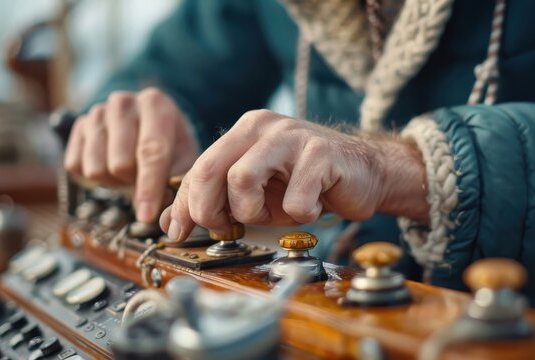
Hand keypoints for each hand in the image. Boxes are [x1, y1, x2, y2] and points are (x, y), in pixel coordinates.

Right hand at [64, 88, 199, 222]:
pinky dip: (95, 177)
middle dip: (133, 183)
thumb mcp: (183, 159)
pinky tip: (111, 165)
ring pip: (96, 169)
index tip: (146, 215)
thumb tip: (157, 215)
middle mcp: (123, 102)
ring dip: (113, 181)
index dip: (148, 188)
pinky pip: (76, 167)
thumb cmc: (170, 144)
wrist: (149, 124)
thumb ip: (174, 186)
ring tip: (128, 172)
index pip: (150, 151)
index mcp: (155, 104)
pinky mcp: (78, 126)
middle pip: (120, 164)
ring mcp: (97, 112)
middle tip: (143, 179)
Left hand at [159, 109, 428, 241]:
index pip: (198, 169)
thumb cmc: (303, 186)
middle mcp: (262, 127)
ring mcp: (291, 136)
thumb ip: (216, 202)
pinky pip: (294, 199)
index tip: (178, 233)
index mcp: (242, 133)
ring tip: (275, 212)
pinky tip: (312, 205)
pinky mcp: (321, 153)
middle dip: (208, 210)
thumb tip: (171, 223)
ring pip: (242, 178)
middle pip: (210, 170)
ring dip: (254, 211)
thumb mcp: (253, 195)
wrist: (363, 174)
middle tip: (227, 228)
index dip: (183, 207)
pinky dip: (300, 214)